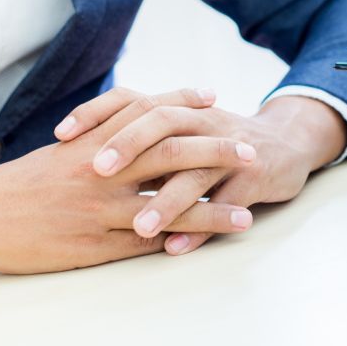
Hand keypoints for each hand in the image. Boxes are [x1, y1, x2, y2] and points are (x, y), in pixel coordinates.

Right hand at [0, 88, 253, 273]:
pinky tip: (203, 244)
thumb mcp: (63, 150)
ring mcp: (99, 207)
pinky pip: (142, 242)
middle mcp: (102, 168)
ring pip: (166, 204)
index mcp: (94, 140)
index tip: (214, 96)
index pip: (147, 111)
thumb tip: (138, 124)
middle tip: (250, 149)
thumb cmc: (23, 181)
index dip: (182, 101)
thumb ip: (102, 137)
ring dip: (210, 210)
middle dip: (214, 151)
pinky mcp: (92, 243)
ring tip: (245, 216)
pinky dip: (175, 241)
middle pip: (169, 152)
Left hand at [56, 93, 346, 254]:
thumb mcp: (181, 130)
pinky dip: (201, 227)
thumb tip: (81, 148)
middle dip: (129, 146)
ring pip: (196, 171)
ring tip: (138, 227)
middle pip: (163, 125)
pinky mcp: (254, 178)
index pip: (132, 99)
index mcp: (178, 111)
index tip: (60, 134)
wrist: (285, 144)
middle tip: (96, 173)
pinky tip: (177, 248)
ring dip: (167, 201)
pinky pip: (225, 202)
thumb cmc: (219, 142)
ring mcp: (229, 151)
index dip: (96, 112)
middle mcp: (202, 123)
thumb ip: (142, 137)